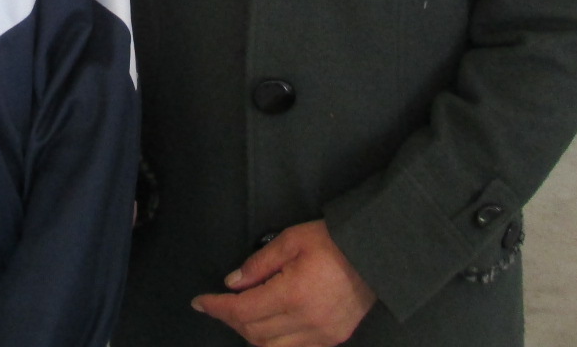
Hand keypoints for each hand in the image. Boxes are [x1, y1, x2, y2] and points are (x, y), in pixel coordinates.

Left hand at [191, 220, 374, 346]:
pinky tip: (268, 328)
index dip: (218, 308)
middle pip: (254, 333)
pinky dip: (275, 342)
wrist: (376, 253)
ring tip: (240, 316)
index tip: (201, 303)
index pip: (243, 310)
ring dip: (250, 334)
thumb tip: (233, 283)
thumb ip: (258, 264)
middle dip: (231, 320)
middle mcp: (307, 322)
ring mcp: (322, 335)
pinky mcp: (333, 339)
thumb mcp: (290, 240)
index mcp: (293, 294)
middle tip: (219, 305)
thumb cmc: (332, 241)